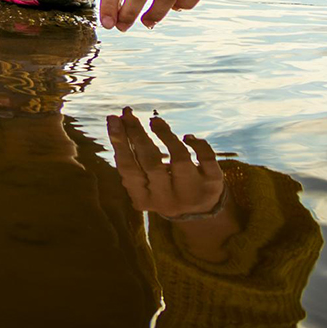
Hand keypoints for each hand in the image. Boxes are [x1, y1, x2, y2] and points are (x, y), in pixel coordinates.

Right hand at [108, 108, 226, 218]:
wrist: (200, 214)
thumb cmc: (161, 188)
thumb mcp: (143, 182)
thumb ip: (131, 157)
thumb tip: (115, 120)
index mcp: (145, 199)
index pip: (129, 169)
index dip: (119, 141)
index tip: (113, 117)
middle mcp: (168, 200)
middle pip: (152, 164)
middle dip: (138, 134)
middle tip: (128, 113)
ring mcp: (192, 192)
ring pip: (180, 159)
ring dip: (166, 135)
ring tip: (155, 120)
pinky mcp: (213, 184)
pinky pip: (207, 159)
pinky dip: (198, 144)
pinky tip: (188, 137)